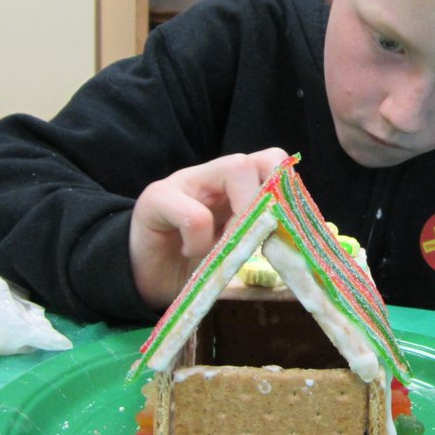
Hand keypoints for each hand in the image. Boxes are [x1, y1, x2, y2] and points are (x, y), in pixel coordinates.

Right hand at [129, 148, 288, 309]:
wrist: (141, 275)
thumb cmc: (191, 264)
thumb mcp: (231, 253)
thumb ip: (257, 246)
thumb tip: (293, 257)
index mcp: (236, 187)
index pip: (273, 164)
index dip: (285, 193)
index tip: (284, 232)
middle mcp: (214, 175)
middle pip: (261, 160)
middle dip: (269, 200)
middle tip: (258, 237)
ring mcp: (186, 181)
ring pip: (235, 168)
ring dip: (243, 214)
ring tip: (225, 245)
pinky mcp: (156, 198)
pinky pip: (195, 215)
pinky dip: (200, 242)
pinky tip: (189, 253)